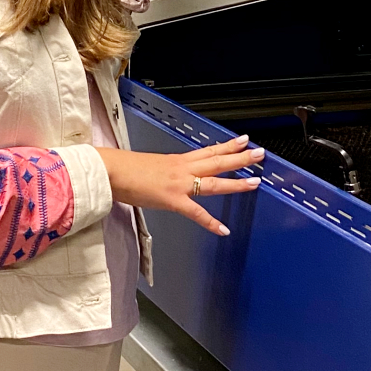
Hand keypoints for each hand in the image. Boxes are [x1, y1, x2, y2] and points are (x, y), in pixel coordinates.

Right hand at [95, 134, 261, 235]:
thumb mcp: (150, 165)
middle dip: (241, 158)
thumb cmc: (124, 169)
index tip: (243, 141)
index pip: (208, 151)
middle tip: (260, 154)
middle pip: (217, 161)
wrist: (111, 170)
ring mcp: (180, 184)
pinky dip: (211, 222)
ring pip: (214, 181)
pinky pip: (196, 213)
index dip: (228, 146)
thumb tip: (166, 177)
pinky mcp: (173, 200)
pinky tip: (223, 229)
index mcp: (177, 160)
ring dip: (236, 182)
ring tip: (255, 182)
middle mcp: (182, 168)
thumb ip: (164, 172)